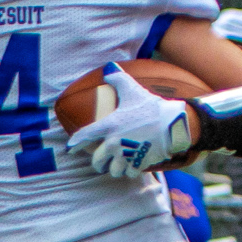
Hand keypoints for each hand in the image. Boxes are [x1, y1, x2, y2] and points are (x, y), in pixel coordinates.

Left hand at [65, 65, 192, 178]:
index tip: (70, 149)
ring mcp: (126, 155)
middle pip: (97, 161)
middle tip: (103, 161)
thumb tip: (108, 68)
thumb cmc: (151, 106)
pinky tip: (134, 166)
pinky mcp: (139, 163)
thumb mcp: (132, 89)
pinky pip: (130, 173)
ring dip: (115, 169)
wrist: (172, 123)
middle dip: (99, 162)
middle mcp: (114, 143)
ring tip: (119, 165)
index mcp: (109, 125)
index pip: (85, 136)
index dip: (75, 144)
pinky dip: (131, 171)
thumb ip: (118, 78)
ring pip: (113, 170)